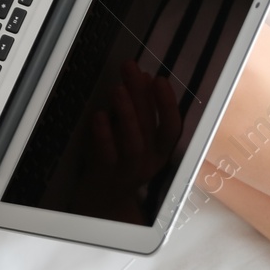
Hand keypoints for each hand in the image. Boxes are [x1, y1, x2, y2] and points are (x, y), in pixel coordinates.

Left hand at [76, 61, 183, 221]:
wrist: (102, 200)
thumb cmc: (120, 159)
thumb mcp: (135, 134)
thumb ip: (140, 108)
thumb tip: (144, 77)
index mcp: (160, 151)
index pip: (171, 127)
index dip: (167, 104)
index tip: (159, 79)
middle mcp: (149, 162)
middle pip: (150, 128)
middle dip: (141, 96)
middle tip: (131, 70)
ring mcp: (127, 171)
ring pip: (133, 144)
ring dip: (127, 115)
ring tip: (117, 89)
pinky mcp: (106, 176)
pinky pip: (106, 155)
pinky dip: (103, 134)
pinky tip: (98, 115)